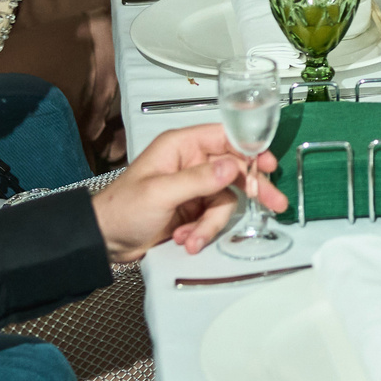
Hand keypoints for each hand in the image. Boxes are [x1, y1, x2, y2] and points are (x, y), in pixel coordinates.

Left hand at [91, 124, 286, 260]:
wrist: (105, 241)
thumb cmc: (122, 209)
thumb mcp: (160, 193)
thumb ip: (197, 180)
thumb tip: (232, 167)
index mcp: (181, 147)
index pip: (225, 138)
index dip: (250, 149)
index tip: (269, 165)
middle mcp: (191, 163)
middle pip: (234, 169)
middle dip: (251, 190)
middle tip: (275, 204)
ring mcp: (193, 187)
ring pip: (225, 200)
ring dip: (211, 224)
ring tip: (190, 239)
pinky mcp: (193, 209)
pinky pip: (213, 218)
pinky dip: (202, 232)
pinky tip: (185, 241)